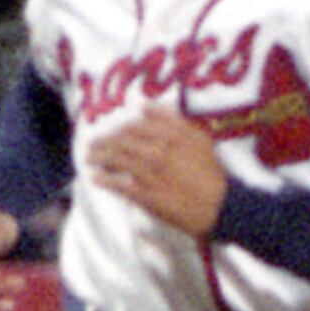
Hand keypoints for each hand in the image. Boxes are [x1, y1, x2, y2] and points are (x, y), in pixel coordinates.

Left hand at [86, 107, 226, 238]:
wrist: (220, 205)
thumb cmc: (212, 172)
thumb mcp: (199, 137)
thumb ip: (171, 119)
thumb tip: (143, 105)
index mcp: (170, 134)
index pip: (134, 126)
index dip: (119, 129)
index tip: (112, 132)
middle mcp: (157, 151)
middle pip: (120, 141)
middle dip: (103, 142)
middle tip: (93, 144)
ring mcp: (150, 173)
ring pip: (116, 160)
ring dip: (98, 157)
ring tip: (89, 158)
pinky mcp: (147, 196)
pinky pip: (118, 185)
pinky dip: (104, 180)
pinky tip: (94, 177)